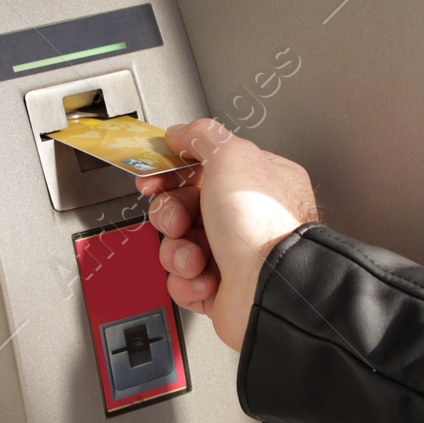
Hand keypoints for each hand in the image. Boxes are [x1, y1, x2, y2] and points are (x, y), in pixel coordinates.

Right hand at [136, 119, 317, 350]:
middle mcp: (243, 217)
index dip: (171, 171)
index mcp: (253, 181)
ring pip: (176, 244)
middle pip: (182, 206)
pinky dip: (187, 280)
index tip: (152, 177)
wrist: (271, 289)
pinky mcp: (218, 287)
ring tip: (197, 258)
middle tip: (181, 221)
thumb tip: (180, 132)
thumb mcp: (232, 157)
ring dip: (178, 251)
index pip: (202, 168)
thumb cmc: (262, 226)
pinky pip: (181, 279)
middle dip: (171, 214)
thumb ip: (203, 136)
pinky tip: (207, 279)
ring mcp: (230, 254)